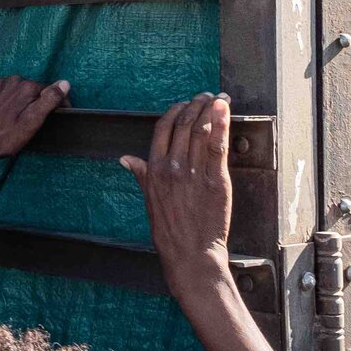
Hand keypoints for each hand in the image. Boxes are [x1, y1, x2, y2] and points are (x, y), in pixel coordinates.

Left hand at [0, 76, 68, 168]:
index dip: (58, 103)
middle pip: (34, 90)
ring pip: (20, 91)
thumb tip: (64, 83)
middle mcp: (11, 80)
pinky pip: (7, 93)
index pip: (50, 90)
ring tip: (22, 121)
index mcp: (25, 86)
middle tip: (38, 122)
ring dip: (24, 102)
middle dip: (39, 102)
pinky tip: (8, 116)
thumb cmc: (6, 136)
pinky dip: (11, 102)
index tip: (61, 115)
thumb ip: (49, 100)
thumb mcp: (33, 121)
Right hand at [120, 95, 232, 288]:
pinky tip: (225, 110)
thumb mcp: (148, 200)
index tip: (185, 103)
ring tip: (218, 98)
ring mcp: (194, 174)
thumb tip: (126, 159)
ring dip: (210, 109)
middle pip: (184, 125)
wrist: (190, 254)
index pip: (163, 129)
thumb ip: (141, 175)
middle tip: (205, 95)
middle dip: (196, 105)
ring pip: (201, 131)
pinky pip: (218, 147)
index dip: (175, 111)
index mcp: (154, 170)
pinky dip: (222, 124)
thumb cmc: (169, 231)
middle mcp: (172, 167)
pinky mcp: (216, 181)